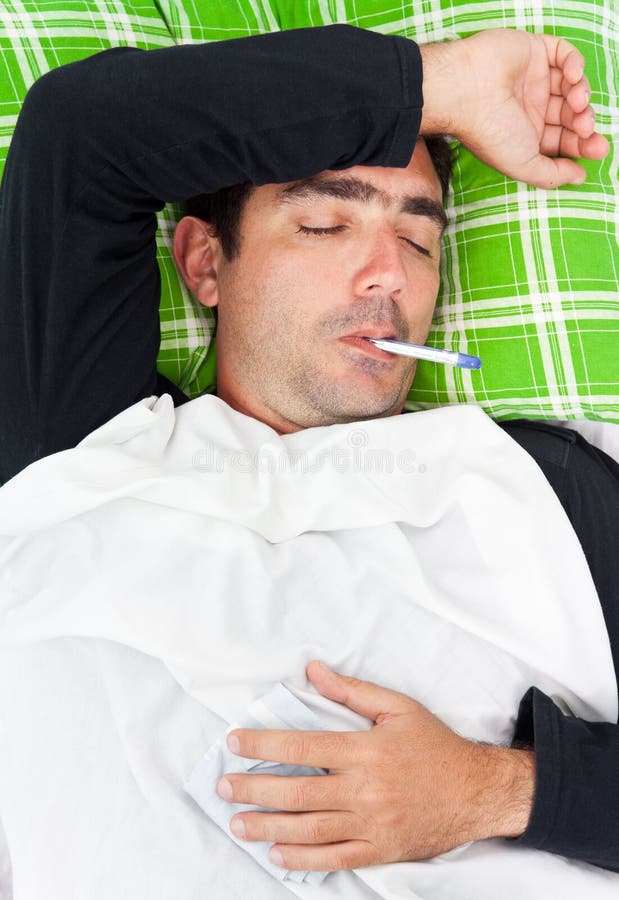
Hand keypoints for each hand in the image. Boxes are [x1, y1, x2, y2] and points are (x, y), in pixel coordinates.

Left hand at [217, 661, 535, 871]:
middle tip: (223, 787)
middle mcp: (364, 789)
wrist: (477, 792)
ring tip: (238, 823)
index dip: (264, 745)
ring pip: (309, 828)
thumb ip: (352, 691)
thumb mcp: (399, 707)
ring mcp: (371, 823)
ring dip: (268, 827)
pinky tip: (278, 854)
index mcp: (365, 750)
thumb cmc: (435, 746)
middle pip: (298, 791)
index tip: (234, 743)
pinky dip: (304, 858)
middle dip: (254, 789)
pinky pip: (335, 857)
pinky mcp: (380, 849)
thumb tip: (314, 670)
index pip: (303, 747)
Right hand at [420, 29, 609, 187]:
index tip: (598, 148)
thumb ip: (552, 175)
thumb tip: (580, 177)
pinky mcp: (534, 51)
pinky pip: (564, 53)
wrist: (466, 93)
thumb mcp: (523, 165)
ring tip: (576, 104)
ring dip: (582, 94)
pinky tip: (571, 77)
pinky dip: (575, 64)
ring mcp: (534, 78)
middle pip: (572, 113)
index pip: (564, 139)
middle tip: (586, 128)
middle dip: (585, 121)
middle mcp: (532, 107)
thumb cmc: (488, 132)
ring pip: (572, 84)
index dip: (583, 144)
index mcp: (527, 134)